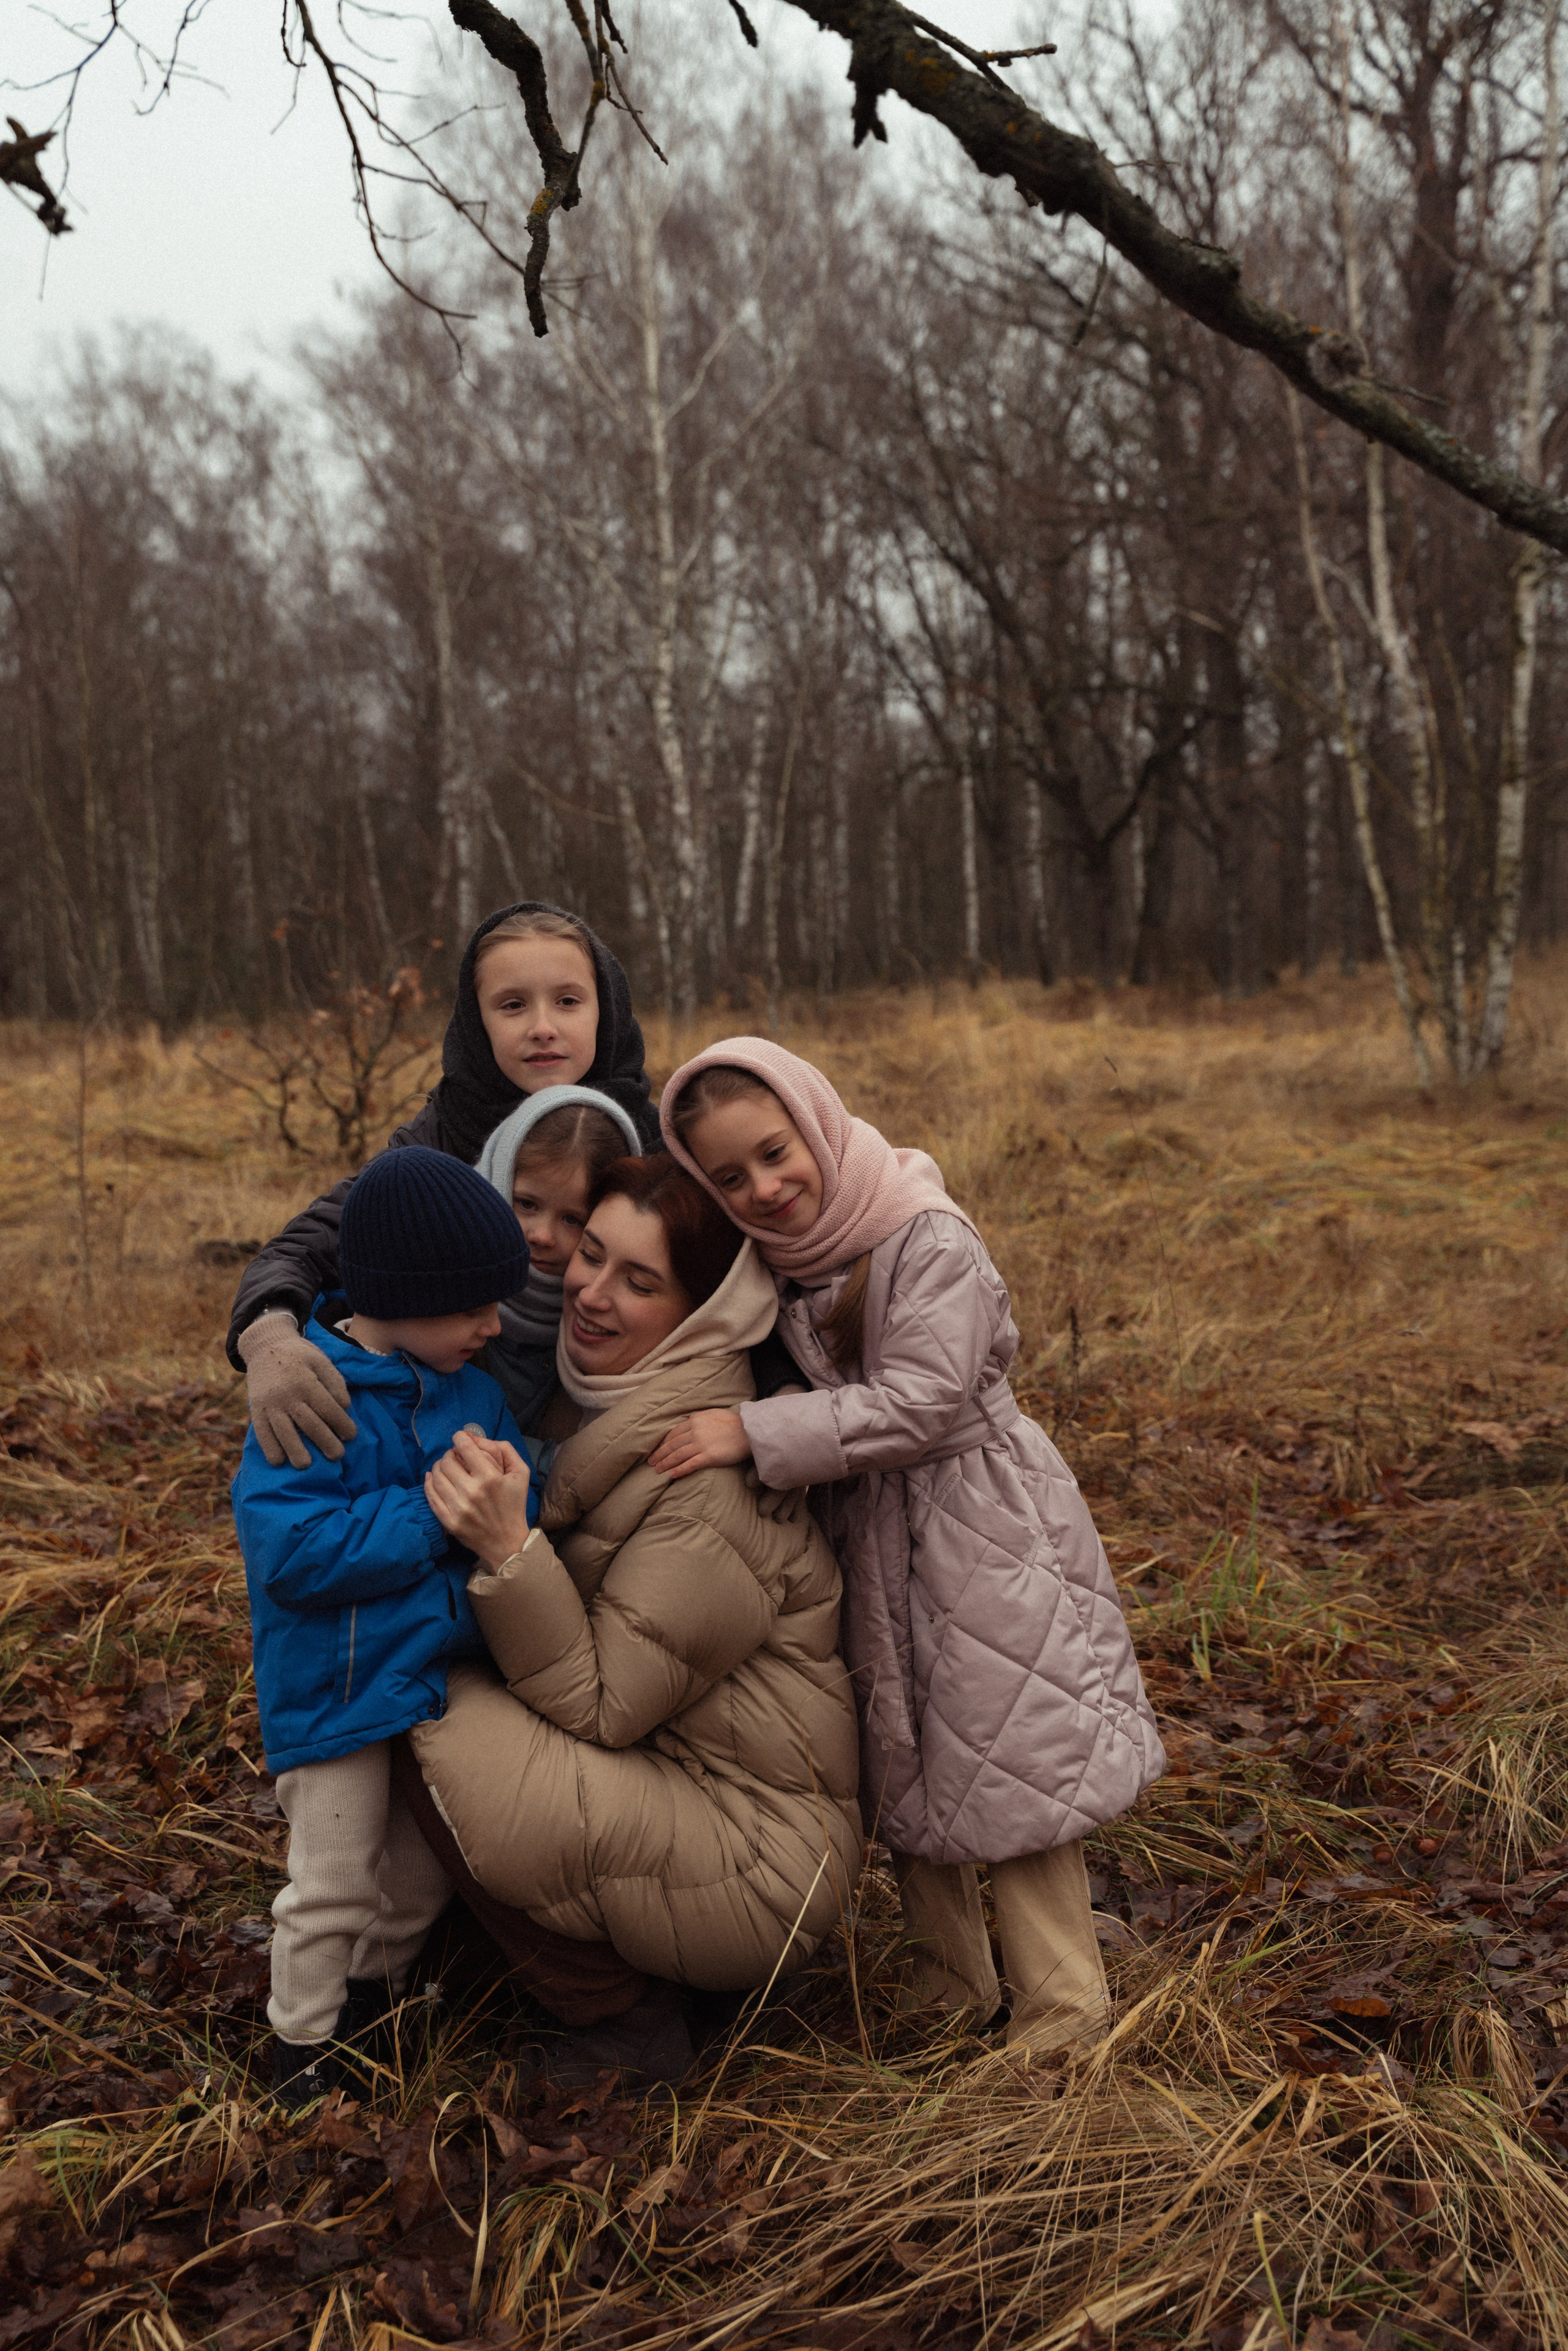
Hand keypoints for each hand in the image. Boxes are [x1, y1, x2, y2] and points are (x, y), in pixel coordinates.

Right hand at [238, 1312, 357, 1468]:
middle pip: (308, 1424)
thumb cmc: (299, 1355)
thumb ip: (335, 1382)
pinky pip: (261, 1432)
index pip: (327, 1408)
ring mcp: (269, 1403)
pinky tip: (278, 1461)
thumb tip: (345, 1407)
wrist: (265, 1345)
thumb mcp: (321, 1360)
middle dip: (325, 1442)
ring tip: (306, 1466)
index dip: (341, 1424)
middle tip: (337, 1456)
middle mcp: (286, 1394)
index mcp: (306, 1381)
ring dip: (295, 1451)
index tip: (351, 1436)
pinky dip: (269, 1448)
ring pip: (283, 1432)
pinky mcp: (256, 1409)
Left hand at [425, 1427, 532, 1566]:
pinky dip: (429, 1483)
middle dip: (450, 1453)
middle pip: (448, 1460)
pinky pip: (431, 1496)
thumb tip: (475, 1437)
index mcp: (490, 1478)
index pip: (465, 1447)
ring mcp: (458, 1508)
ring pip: (437, 1476)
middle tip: (455, 1456)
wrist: (507, 1542)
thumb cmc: (514, 1505)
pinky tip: (432, 1478)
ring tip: (445, 1466)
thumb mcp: (521, 1472)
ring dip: (439, 1466)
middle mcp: (472, 1492)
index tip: (460, 1439)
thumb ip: (504, 1449)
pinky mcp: (449, 1521)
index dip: (460, 1438)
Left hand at [647, 1409, 751, 1480]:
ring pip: (677, 1455)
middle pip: (672, 1445)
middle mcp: (695, 1432)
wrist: (750, 1430)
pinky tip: (671, 1475)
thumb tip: (690, 1419)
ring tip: (657, 1470)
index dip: (663, 1443)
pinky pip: (690, 1465)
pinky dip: (679, 1470)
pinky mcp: (709, 1457)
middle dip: (660, 1454)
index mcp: (695, 1420)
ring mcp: (701, 1444)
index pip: (673, 1433)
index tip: (657, 1449)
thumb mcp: (713, 1413)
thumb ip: (699, 1417)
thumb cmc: (734, 1422)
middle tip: (651, 1462)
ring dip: (666, 1463)